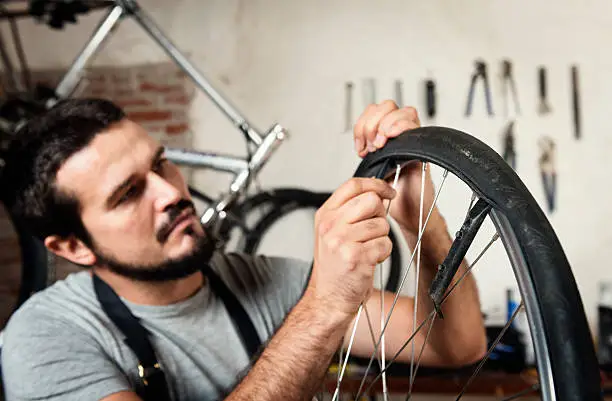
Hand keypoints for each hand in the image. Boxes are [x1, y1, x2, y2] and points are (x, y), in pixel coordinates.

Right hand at [307, 178, 395, 319]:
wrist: (328, 299)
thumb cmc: (335, 267)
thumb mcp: (333, 232)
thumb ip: (350, 211)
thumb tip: (377, 192)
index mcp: (325, 215)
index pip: (353, 185)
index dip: (376, 184)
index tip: (388, 192)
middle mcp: (330, 226)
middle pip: (371, 200)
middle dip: (380, 215)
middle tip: (372, 231)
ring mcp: (341, 241)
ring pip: (381, 224)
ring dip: (381, 238)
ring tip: (367, 250)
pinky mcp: (356, 257)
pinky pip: (385, 244)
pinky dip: (383, 254)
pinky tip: (369, 261)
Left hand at [353, 100, 443, 237]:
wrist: (410, 214)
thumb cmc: (394, 199)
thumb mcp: (372, 175)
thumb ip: (368, 158)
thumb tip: (361, 147)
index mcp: (385, 141)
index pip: (374, 113)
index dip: (363, 125)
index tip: (359, 148)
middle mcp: (401, 138)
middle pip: (387, 106)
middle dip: (373, 122)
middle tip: (370, 145)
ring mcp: (413, 141)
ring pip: (403, 111)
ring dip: (386, 124)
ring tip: (380, 144)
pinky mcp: (422, 148)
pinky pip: (415, 124)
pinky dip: (400, 126)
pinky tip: (391, 140)